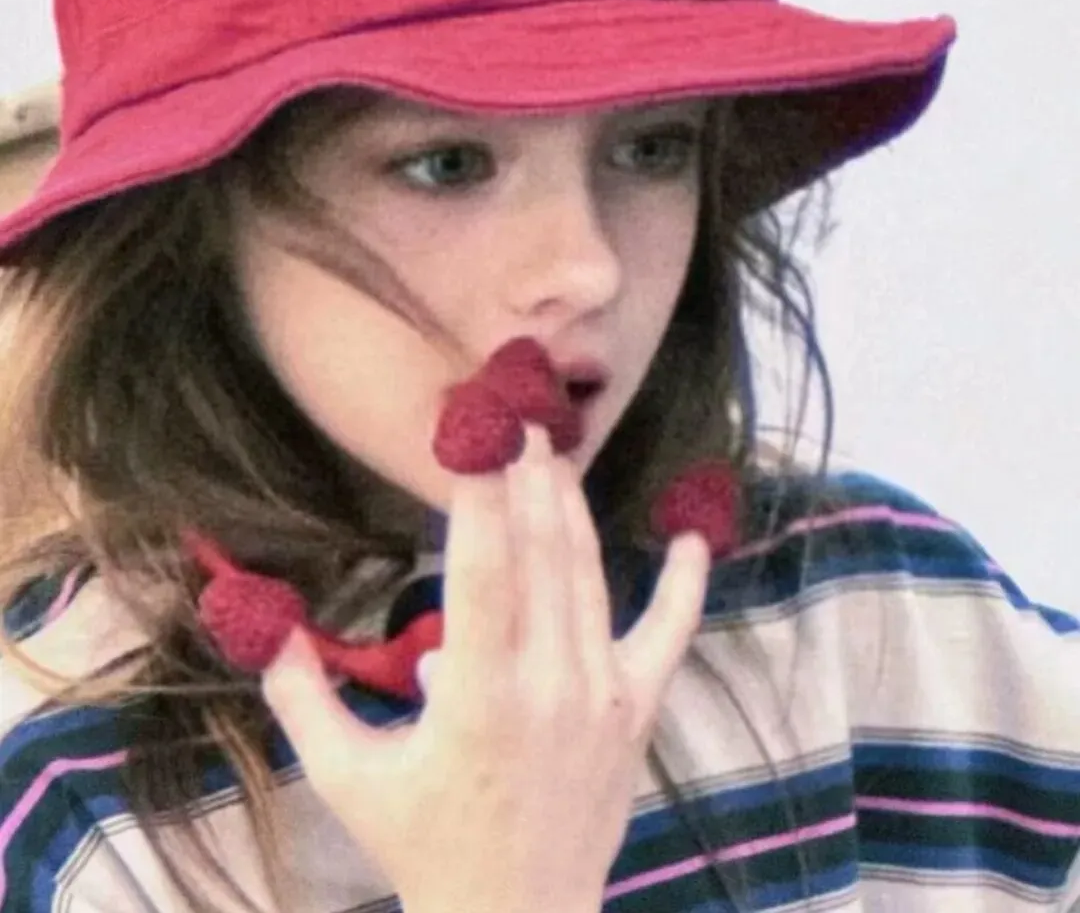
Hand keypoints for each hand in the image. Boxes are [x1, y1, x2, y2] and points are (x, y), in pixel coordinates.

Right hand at [261, 424, 710, 912]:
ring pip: (588, 576)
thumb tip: (265, 628)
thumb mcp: (348, 779)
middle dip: (528, 476)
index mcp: (476, 699)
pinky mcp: (636, 710)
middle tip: (517, 413)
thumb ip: (301, 701)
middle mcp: (549, 685)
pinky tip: (688, 535)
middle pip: (542, 555)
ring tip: (555, 447)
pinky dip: (683, 582)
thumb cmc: (425, 846)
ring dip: (571, 506)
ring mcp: (603, 695)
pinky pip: (668, 634)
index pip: (483, 571)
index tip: (478, 433)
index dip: (481, 494)